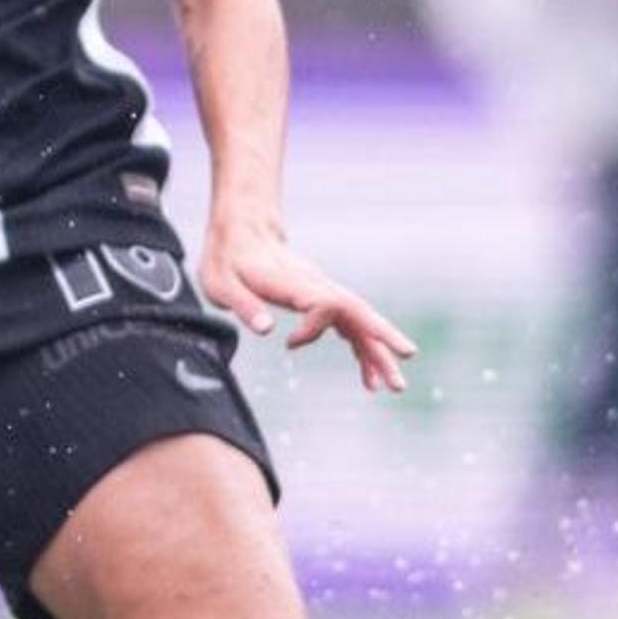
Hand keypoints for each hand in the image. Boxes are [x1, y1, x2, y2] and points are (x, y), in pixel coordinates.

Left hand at [199, 213, 415, 393]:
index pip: (326, 303)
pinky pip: (350, 324)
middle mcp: (316, 286)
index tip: (289, 344)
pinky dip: (361, 348)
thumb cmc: (227, 260)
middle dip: (381, 346)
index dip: (316, 328)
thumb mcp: (220, 283)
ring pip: (360, 321)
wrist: (242, 232)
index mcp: (293, 282)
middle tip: (396, 381)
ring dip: (377, 352)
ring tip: (390, 386)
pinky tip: (367, 374)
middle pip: (359, 313)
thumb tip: (266, 329)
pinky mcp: (321, 299)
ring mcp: (323, 291)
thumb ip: (244, 305)